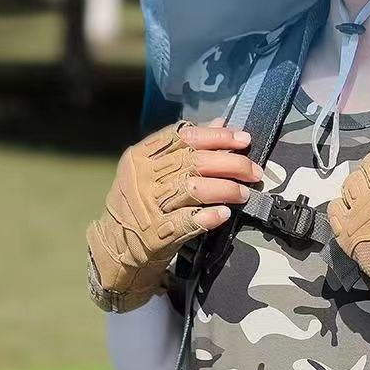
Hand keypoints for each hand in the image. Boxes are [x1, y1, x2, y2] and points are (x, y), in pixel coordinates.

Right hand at [86, 117, 260, 311]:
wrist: (114, 246)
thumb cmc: (141, 202)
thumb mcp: (153, 169)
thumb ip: (186, 145)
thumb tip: (220, 123)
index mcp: (142, 155)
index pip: (184, 136)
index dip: (217, 136)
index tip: (244, 140)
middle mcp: (144, 177)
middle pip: (194, 161)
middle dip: (231, 164)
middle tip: (254, 171)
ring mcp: (148, 205)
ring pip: (194, 188)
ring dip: (226, 189)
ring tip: (244, 193)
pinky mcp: (155, 233)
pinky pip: (187, 221)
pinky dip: (209, 216)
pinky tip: (225, 213)